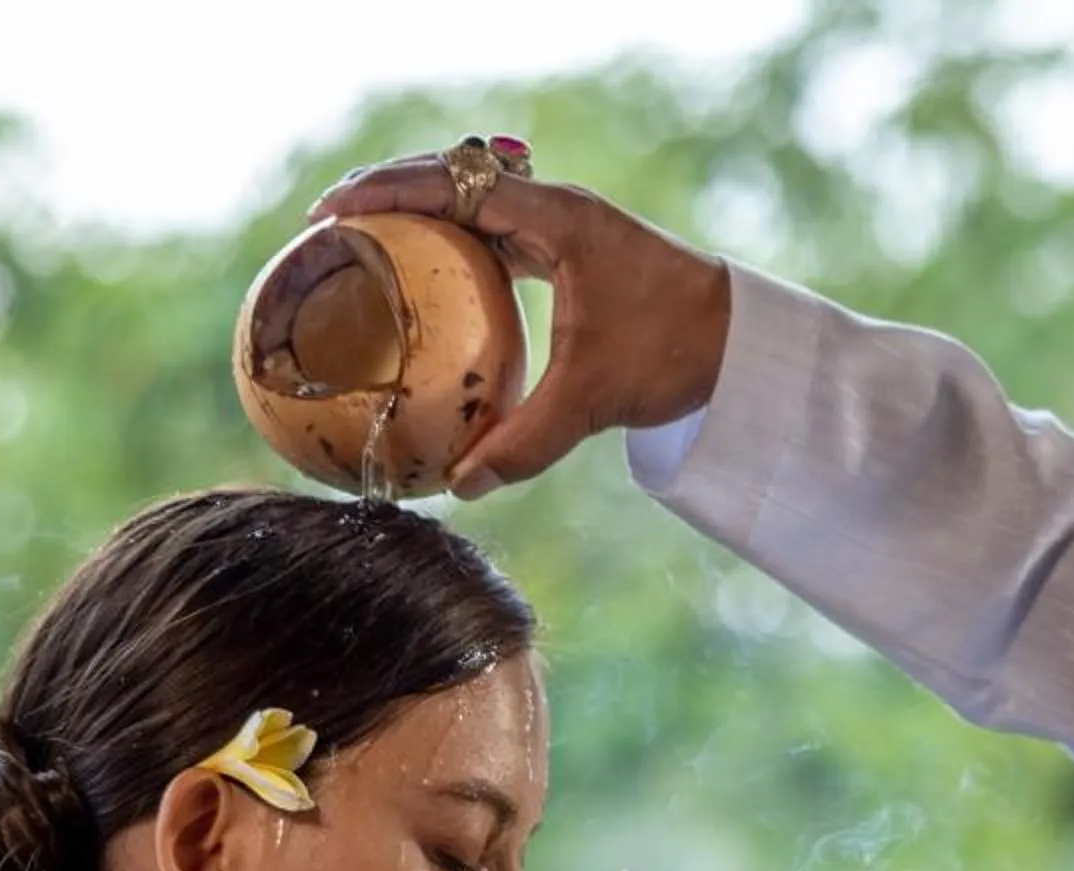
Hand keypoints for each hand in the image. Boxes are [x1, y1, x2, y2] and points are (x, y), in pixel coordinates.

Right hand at [307, 154, 733, 496]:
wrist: (745, 342)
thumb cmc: (679, 353)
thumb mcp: (597, 399)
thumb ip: (526, 443)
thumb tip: (462, 489)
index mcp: (555, 216)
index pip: (450, 184)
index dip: (384, 193)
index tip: (329, 214)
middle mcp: (556, 208)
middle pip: (451, 180)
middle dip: (386, 195)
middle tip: (327, 228)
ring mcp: (565, 226)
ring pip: (474, 205)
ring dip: (419, 217)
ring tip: (363, 247)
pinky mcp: (574, 252)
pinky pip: (498, 237)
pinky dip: (456, 249)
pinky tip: (427, 285)